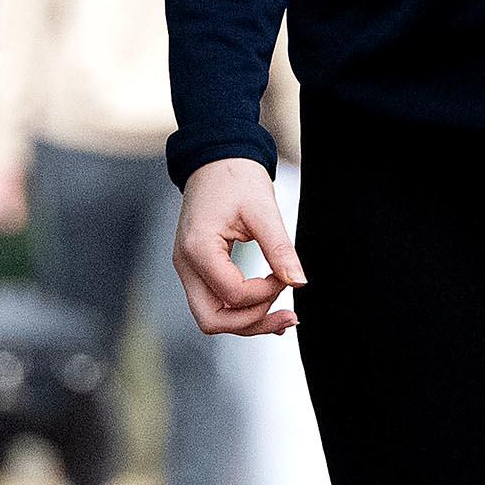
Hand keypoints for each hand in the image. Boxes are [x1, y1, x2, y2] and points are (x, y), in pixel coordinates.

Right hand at [174, 158, 305, 335]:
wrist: (215, 162)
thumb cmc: (236, 179)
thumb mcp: (263, 210)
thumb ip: (279, 248)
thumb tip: (298, 282)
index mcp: (198, 249)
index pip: (232, 295)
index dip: (265, 293)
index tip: (285, 275)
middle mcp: (186, 265)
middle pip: (212, 320)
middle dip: (252, 323)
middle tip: (289, 314)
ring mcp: (189, 270)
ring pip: (213, 317)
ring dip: (249, 321)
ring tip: (286, 317)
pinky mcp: (199, 269)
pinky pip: (217, 302)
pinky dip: (242, 311)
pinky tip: (271, 309)